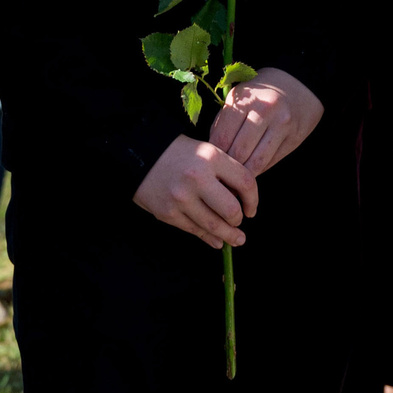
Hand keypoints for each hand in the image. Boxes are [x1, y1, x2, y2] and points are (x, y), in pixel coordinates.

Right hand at [132, 136, 257, 248]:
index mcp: (211, 157)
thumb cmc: (177, 152)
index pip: (245, 183)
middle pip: (232, 210)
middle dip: (239, 220)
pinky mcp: (168, 213)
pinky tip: (216, 240)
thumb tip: (242, 203)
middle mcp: (197, 178)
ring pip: (214, 226)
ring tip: (236, 239)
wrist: (139, 155)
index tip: (251, 208)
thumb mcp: (205, 151)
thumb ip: (225, 173)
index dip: (253, 200)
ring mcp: (181, 198)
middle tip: (239, 222)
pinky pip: (195, 231)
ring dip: (229, 235)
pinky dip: (209, 238)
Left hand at [206, 68, 322, 177]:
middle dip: (228, 167)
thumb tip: (211, 155)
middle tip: (220, 176)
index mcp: (244, 99)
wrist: (297, 87)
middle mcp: (265, 110)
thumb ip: (223, 124)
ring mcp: (282, 124)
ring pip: (256, 162)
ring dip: (243, 174)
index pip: (222, 137)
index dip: (214, 155)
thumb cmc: (259, 96)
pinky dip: (257, 170)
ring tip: (234, 178)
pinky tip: (250, 171)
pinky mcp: (294, 138)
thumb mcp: (239, 100)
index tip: (209, 164)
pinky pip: (270, 162)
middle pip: (239, 152)